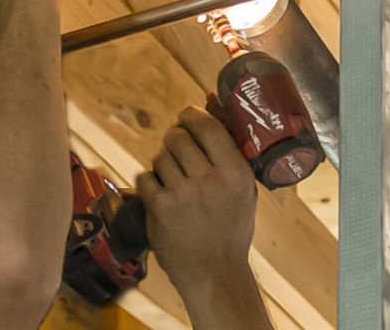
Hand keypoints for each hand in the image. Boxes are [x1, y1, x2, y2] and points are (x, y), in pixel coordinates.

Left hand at [136, 107, 256, 291]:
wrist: (214, 273)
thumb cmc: (230, 230)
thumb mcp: (244, 193)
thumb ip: (230, 159)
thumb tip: (211, 119)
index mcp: (236, 172)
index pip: (207, 126)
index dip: (191, 115)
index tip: (186, 116)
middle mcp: (210, 179)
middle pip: (178, 136)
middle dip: (173, 138)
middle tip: (176, 147)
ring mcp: (183, 193)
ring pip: (160, 156)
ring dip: (162, 163)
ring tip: (172, 179)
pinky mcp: (160, 207)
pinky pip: (145, 177)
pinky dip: (149, 183)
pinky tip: (160, 195)